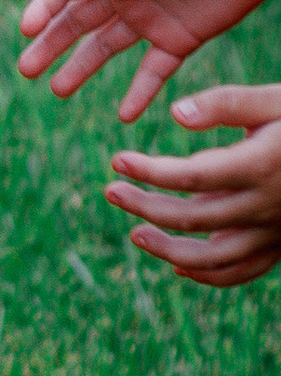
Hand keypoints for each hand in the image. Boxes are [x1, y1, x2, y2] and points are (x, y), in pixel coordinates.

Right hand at [16, 0, 280, 120]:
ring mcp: (149, 20)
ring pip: (105, 49)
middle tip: (25, 70)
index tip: (27, 30)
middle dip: (50, 45)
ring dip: (80, 68)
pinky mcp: (177, 41)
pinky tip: (124, 115)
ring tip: (57, 90)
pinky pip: (153, 72)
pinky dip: (139, 93)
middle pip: (77, 23)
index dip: (45, 6)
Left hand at [104, 84, 280, 285]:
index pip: (191, 176)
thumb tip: (175, 113)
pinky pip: (242, 272)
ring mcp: (273, 231)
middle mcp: (265, 205)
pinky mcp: (280, 245)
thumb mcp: (276, 99)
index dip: (149, 171)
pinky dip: (208, 275)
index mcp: (259, 165)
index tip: (117, 160)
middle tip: (111, 190)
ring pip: (213, 257)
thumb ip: (227, 103)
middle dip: (145, 206)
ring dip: (168, 250)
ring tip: (135, 234)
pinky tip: (177, 266)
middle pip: (192, 218)